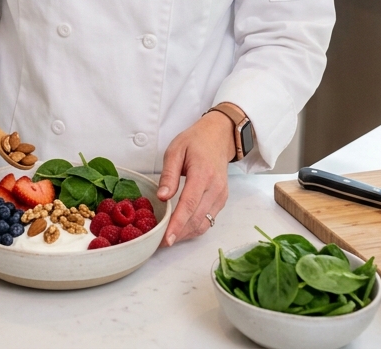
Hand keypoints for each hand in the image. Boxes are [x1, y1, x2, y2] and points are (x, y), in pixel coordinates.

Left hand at [156, 112, 234, 246]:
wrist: (218, 137)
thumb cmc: (195, 142)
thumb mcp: (175, 150)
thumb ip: (168, 174)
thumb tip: (162, 197)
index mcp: (203, 174)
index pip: (189, 204)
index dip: (177, 223)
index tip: (166, 238)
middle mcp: (215, 188)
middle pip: (197, 218)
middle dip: (178, 234)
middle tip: (159, 243)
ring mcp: (221, 196)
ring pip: (204, 224)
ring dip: (186, 234)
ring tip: (167, 239)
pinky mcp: (222, 200)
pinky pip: (208, 220)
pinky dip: (194, 228)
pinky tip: (180, 230)